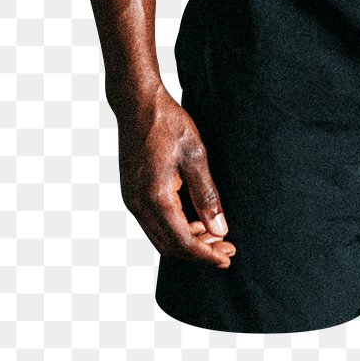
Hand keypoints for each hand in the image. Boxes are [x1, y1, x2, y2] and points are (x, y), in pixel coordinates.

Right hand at [116, 83, 235, 268]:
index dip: (207, 254)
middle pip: (170, 246)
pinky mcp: (131, 192)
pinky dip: (175, 227)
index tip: (228, 258)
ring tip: (215, 234)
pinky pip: (153, 222)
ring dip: (187, 240)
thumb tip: (220, 230)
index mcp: (155, 198)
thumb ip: (207, 196)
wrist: (137, 102)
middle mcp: (138, 205)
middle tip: (227, 248)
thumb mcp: (195, 155)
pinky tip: (194, 218)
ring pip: (160, 236)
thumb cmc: (167, 123)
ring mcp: (131, 199)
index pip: (183, 242)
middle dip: (199, 252)